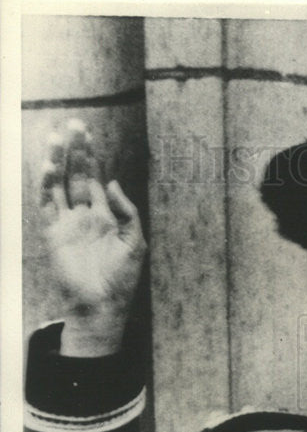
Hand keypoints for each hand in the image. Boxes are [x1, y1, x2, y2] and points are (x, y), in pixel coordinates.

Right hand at [41, 119, 146, 355]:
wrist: (102, 307)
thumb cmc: (122, 280)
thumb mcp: (135, 242)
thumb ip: (127, 211)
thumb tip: (112, 182)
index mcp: (105, 217)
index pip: (95, 179)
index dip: (90, 157)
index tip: (86, 133)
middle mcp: (84, 216)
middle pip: (76, 175)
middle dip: (75, 150)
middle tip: (73, 124)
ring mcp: (67, 224)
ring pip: (59, 184)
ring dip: (57, 160)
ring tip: (56, 135)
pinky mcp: (53, 234)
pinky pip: (47, 204)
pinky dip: (46, 185)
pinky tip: (48, 165)